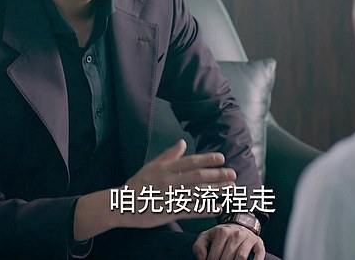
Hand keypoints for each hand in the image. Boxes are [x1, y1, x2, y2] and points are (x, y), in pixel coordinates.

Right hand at [120, 139, 236, 228]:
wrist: (122, 205)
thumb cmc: (138, 184)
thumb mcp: (151, 165)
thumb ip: (169, 155)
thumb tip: (182, 142)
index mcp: (165, 169)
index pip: (190, 162)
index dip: (207, 160)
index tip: (221, 158)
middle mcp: (169, 182)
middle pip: (197, 177)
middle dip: (217, 175)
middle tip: (232, 174)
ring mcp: (170, 198)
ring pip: (197, 193)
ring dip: (215, 191)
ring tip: (230, 188)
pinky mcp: (170, 213)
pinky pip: (191, 210)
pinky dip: (205, 209)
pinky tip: (217, 207)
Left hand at [192, 223, 264, 259]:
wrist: (239, 224)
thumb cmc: (221, 235)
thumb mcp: (206, 236)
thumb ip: (199, 247)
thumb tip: (202, 259)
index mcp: (222, 232)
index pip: (214, 256)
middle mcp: (236, 234)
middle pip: (227, 258)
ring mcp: (248, 238)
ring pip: (241, 258)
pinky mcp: (258, 243)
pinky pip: (259, 254)